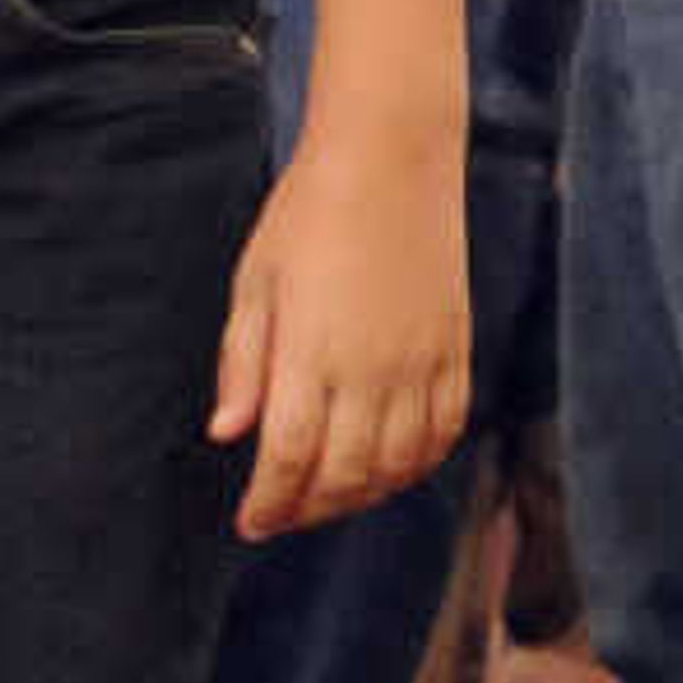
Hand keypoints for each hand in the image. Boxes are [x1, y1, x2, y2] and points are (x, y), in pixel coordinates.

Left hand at [210, 140, 468, 541]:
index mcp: (310, 353)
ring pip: (399, 464)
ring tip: (329, 496)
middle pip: (344, 474)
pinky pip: (446, 430)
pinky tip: (391, 467)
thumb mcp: (254, 284)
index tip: (250, 523)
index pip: (288, 457)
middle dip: (309, 509)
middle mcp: (371, 368)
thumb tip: (227, 432)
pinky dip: (418, 463)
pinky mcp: (455, 349)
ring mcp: (421, 361)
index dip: (269, 503)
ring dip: (362, 495)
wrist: (390, 159)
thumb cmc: (307, 216)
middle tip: (282, 515)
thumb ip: (242, 363)